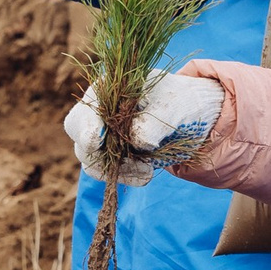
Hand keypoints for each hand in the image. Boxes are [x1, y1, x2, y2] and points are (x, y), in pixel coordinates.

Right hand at [63, 70, 225, 186]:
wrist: (190, 117)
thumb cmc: (178, 101)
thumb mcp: (172, 105)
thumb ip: (153, 121)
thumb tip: (139, 141)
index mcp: (105, 93)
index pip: (83, 114)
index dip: (86, 129)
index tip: (97, 139)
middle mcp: (97, 117)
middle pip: (80, 140)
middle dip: (99, 156)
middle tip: (124, 162)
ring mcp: (103, 139)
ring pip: (93, 162)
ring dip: (118, 170)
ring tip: (147, 170)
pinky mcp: (115, 157)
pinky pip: (111, 173)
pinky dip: (127, 176)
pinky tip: (146, 174)